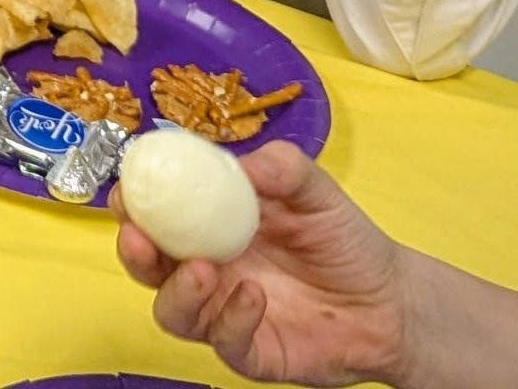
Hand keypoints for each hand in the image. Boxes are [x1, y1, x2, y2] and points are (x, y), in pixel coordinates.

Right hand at [114, 141, 411, 386]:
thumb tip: (241, 165)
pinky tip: (253, 297)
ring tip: (202, 270)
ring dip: (176, 290)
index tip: (127, 188)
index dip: (133, 201)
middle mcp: (208, 266)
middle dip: (133, 250)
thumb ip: (281, 167)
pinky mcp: (249, 351)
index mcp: (210, 221)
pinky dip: (230, 319)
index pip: (156, 211)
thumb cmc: (343, 239)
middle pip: (147, 265)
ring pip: (171, 311)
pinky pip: (223, 343)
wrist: (390, 302)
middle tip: (139, 237)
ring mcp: (224, 311)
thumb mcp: (315, 189)